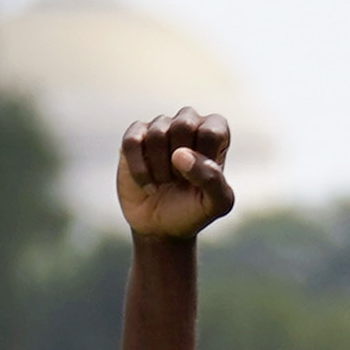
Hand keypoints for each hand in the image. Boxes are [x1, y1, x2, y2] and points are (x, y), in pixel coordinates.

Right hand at [116, 108, 235, 240]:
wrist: (162, 227)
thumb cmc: (194, 210)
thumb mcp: (217, 204)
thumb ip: (212, 180)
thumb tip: (180, 155)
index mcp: (214, 132)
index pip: (211, 132)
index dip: (203, 161)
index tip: (200, 179)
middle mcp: (188, 122)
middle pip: (184, 125)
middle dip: (181, 163)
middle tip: (180, 180)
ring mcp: (159, 127)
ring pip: (157, 134)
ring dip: (161, 169)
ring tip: (165, 182)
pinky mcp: (134, 136)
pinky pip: (132, 142)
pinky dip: (139, 170)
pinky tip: (147, 184)